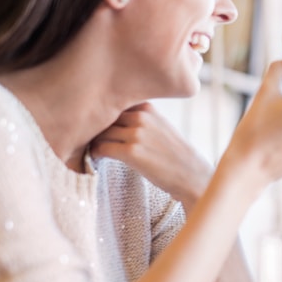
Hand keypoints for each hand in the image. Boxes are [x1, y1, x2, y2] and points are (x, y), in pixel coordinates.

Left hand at [90, 102, 211, 208]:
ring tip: (92, 151)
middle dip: (95, 129)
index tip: (96, 126)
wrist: (192, 176)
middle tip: (89, 141)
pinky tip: (97, 160)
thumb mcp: (162, 127)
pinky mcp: (131, 152)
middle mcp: (142, 117)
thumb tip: (112, 121)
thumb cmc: (175, 155)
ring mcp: (136, 134)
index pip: (113, 105)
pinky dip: (95, 155)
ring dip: (93, 142)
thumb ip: (141, 119)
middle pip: (104, 118)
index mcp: (148, 108)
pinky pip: (101, 149)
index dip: (103, 116)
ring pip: (100, 133)